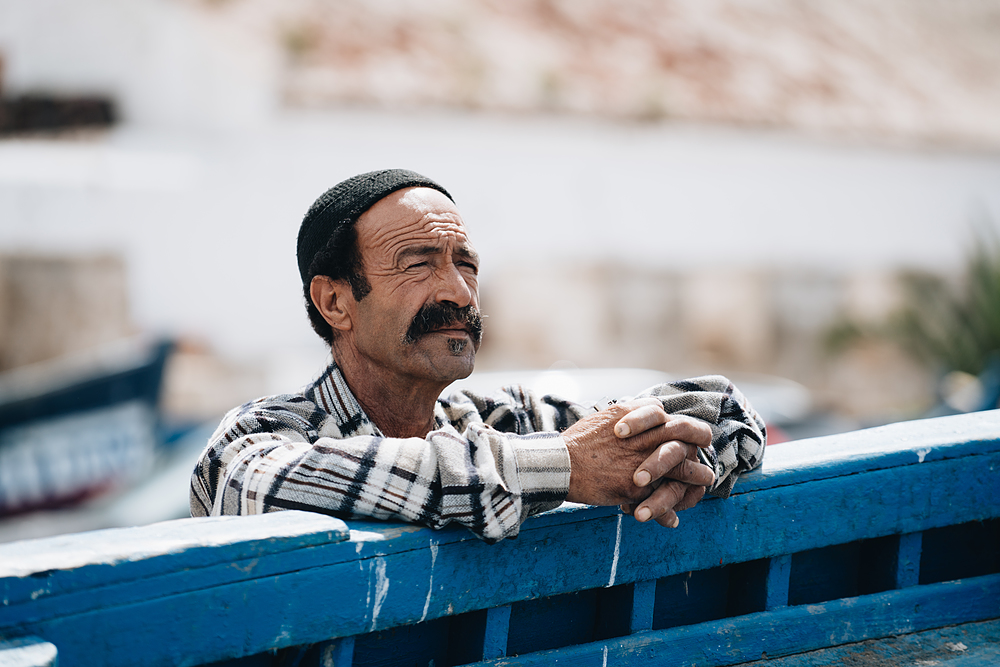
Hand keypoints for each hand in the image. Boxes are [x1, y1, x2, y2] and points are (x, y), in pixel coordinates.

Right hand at [563, 399, 713, 520]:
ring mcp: (642, 461)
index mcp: (637, 417)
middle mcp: (644, 436)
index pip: (674, 418)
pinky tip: (673, 516)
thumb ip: (635, 411)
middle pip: (685, 436)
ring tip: (705, 480)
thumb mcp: (608, 415)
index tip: (699, 434)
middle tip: (707, 448)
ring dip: (697, 475)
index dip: (691, 427)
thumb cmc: (581, 441)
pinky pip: (661, 497)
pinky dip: (668, 509)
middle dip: (701, 443)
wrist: (560, 465)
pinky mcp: (635, 486)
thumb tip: (658, 406)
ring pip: (682, 467)